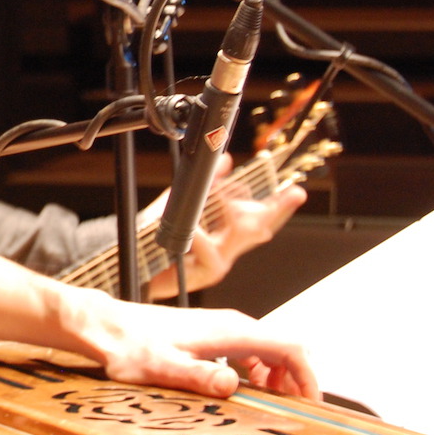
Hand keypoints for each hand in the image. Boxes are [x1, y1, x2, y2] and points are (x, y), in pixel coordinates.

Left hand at [62, 288, 318, 400]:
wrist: (107, 327)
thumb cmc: (129, 344)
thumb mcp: (163, 366)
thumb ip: (198, 375)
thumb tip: (231, 384)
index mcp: (229, 330)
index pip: (291, 346)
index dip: (309, 376)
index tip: (311, 403)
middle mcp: (230, 324)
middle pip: (285, 347)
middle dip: (298, 379)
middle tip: (294, 410)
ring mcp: (221, 327)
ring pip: (269, 349)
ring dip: (279, 375)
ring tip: (272, 402)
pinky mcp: (210, 334)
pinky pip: (249, 350)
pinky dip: (260, 370)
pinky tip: (245, 387)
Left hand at [146, 157, 307, 297]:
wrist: (138, 262)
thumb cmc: (160, 237)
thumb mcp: (182, 202)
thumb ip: (206, 183)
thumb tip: (228, 159)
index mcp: (225, 232)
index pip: (259, 216)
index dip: (279, 204)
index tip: (295, 191)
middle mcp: (227, 249)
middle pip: (260, 227)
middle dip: (277, 209)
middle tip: (293, 194)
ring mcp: (219, 262)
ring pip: (239, 240)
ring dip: (236, 217)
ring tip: (229, 201)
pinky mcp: (206, 274)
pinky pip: (212, 254)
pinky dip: (202, 238)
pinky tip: (195, 230)